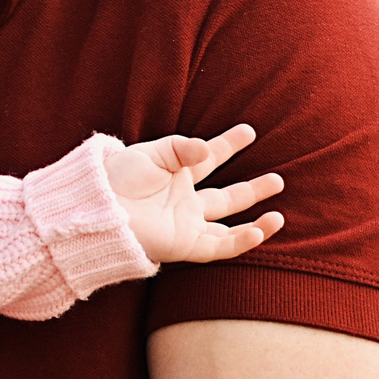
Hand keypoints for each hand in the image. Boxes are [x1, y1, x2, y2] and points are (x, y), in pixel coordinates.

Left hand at [108, 122, 285, 262]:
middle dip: (253, 190)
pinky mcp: (183, 244)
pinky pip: (218, 247)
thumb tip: (208, 149)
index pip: (209, 158)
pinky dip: (240, 241)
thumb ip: (182, 148)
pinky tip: (259, 231)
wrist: (98, 207)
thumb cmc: (116, 178)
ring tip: (280, 215)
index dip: (229, 145)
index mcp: (175, 175)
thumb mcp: (151, 153)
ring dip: (255, 223)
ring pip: (228, 228)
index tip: (249, 131)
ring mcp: (186, 224)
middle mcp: (184, 202)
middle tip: (278, 179)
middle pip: (226, 197)